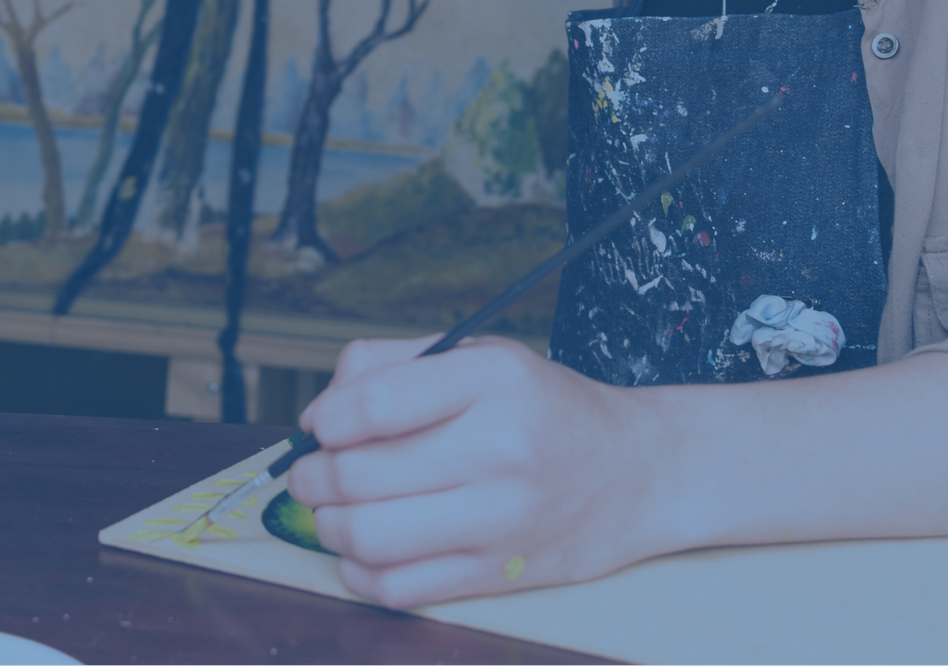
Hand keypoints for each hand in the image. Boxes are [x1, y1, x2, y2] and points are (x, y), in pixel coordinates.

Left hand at [289, 335, 666, 607]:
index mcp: (493, 381)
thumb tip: (318, 415)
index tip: (320, 426)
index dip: (326, 419)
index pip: (376, 404)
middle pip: (360, 474)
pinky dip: (359, 572)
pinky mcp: (499, 574)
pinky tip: (364, 550)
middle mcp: (500, 449)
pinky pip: (398, 587)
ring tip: (332, 510)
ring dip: (327, 526)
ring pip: (369, 536)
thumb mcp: (481, 359)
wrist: (635, 472)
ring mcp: (501, 519)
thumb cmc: (542, 410)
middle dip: (313, 476)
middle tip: (312, 473)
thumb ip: (392, 366)